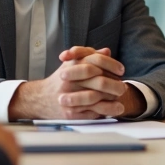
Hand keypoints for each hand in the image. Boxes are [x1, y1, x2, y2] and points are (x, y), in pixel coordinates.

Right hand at [8, 47, 141, 119]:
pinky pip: (91, 113)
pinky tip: (113, 111)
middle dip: (115, 85)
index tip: (121, 71)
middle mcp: (69, 80)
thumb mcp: (72, 64)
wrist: (40, 98)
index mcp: (72, 65)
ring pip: (96, 98)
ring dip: (112, 100)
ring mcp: (69, 97)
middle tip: (124, 88)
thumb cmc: (60, 80)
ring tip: (121, 102)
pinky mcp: (69, 113)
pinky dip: (104, 112)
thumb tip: (106, 51)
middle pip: (99, 81)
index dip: (112, 65)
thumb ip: (89, 56)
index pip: (96, 61)